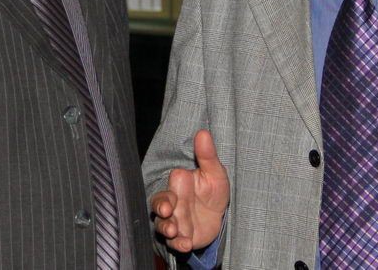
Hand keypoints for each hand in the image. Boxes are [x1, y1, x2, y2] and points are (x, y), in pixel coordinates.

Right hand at [150, 129, 229, 253]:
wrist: (218, 215)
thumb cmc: (212, 190)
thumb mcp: (215, 173)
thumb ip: (207, 155)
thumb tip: (203, 132)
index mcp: (179, 184)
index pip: (169, 186)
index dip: (167, 194)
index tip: (170, 201)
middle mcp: (173, 202)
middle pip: (159, 205)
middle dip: (160, 209)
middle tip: (166, 212)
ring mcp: (175, 220)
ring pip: (163, 224)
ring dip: (166, 228)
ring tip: (173, 231)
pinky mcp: (181, 236)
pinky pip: (175, 243)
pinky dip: (178, 244)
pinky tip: (185, 244)